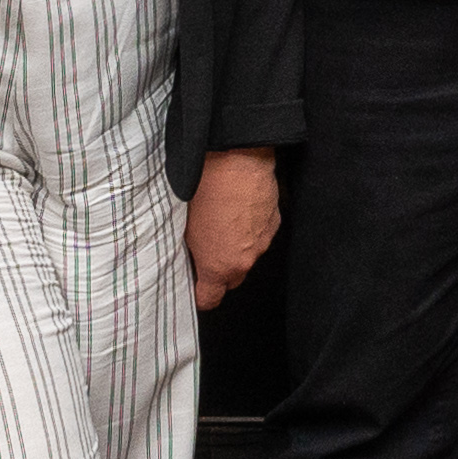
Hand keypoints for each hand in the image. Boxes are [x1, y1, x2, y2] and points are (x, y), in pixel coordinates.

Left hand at [183, 147, 282, 307]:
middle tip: (205, 253)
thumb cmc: (206, 189)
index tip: (194, 289)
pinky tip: (237, 211)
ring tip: (222, 224)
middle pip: (232, 280)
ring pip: (248, 256)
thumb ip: (190, 252)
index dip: (200, 296)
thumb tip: (190, 258)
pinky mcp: (273, 222)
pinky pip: (260, 236)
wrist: (235, 159)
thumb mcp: (184, 227)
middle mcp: (245, 259)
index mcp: (219, 266)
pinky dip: (250, 230)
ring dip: (236, 248)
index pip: (210, 299)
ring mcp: (262, 241)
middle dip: (220, 273)